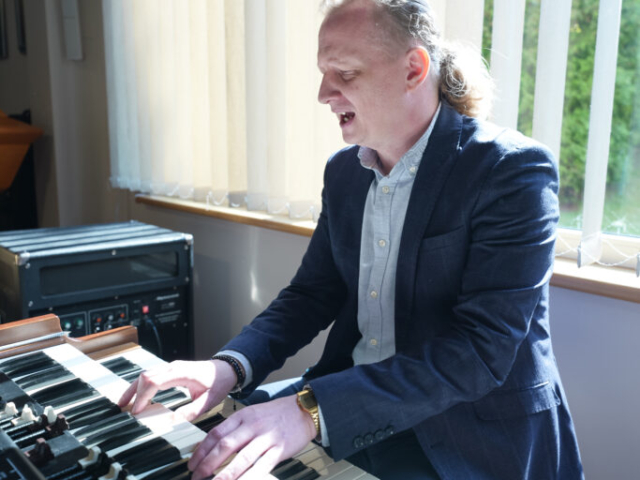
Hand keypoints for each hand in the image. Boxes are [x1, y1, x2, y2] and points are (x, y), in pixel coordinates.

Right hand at [118, 359, 237, 420]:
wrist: (226, 369)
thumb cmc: (218, 383)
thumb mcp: (208, 401)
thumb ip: (190, 412)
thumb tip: (172, 422)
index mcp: (182, 373)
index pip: (154, 381)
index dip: (143, 396)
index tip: (137, 412)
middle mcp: (174, 367)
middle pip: (146, 376)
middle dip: (134, 393)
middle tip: (126, 411)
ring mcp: (171, 367)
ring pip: (146, 374)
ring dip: (134, 388)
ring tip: (124, 404)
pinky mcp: (171, 370)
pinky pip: (151, 375)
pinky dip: (141, 386)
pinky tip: (137, 397)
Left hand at [188, 395, 316, 479]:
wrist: (303, 410)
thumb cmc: (276, 414)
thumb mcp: (252, 414)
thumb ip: (235, 429)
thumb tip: (214, 447)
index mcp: (243, 416)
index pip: (216, 433)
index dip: (201, 451)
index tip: (192, 464)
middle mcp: (253, 426)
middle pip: (225, 446)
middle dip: (207, 464)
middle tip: (197, 477)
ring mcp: (266, 438)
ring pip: (241, 459)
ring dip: (225, 475)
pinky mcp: (279, 450)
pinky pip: (261, 467)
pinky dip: (248, 478)